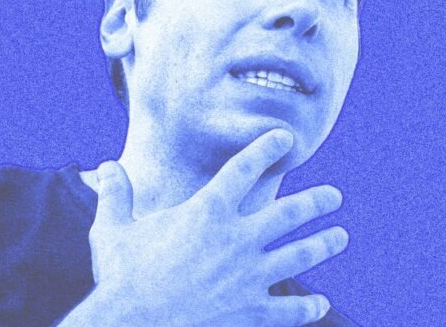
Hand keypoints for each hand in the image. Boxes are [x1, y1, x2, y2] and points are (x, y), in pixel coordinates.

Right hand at [60, 129, 346, 326]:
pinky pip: (289, 309)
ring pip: (299, 256)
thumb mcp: (113, 228)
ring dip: (323, 245)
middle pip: (288, 213)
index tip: (284, 137)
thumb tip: (105, 165)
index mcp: (206, 212)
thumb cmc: (121, 275)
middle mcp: (236, 239)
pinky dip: (308, 307)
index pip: (243, 170)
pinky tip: (322, 304)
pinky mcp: (250, 312)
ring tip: (340, 237)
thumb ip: (115, 194)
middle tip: (335, 196)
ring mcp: (249, 277)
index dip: (265, 149)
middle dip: (316, 201)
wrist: (134, 323)